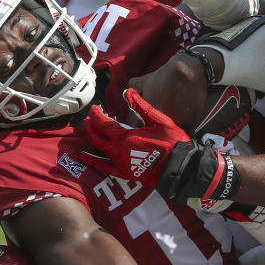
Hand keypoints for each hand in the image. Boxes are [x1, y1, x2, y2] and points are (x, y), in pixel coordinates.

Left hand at [82, 89, 239, 202]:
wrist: (179, 166)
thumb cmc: (172, 142)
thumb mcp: (158, 120)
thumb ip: (141, 106)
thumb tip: (128, 91)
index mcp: (125, 136)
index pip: (102, 123)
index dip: (96, 114)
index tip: (95, 108)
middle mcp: (118, 150)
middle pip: (96, 136)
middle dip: (90, 126)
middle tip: (89, 118)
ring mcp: (120, 163)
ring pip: (98, 151)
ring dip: (91, 139)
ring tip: (88, 131)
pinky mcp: (125, 173)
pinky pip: (105, 168)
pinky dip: (94, 162)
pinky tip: (85, 157)